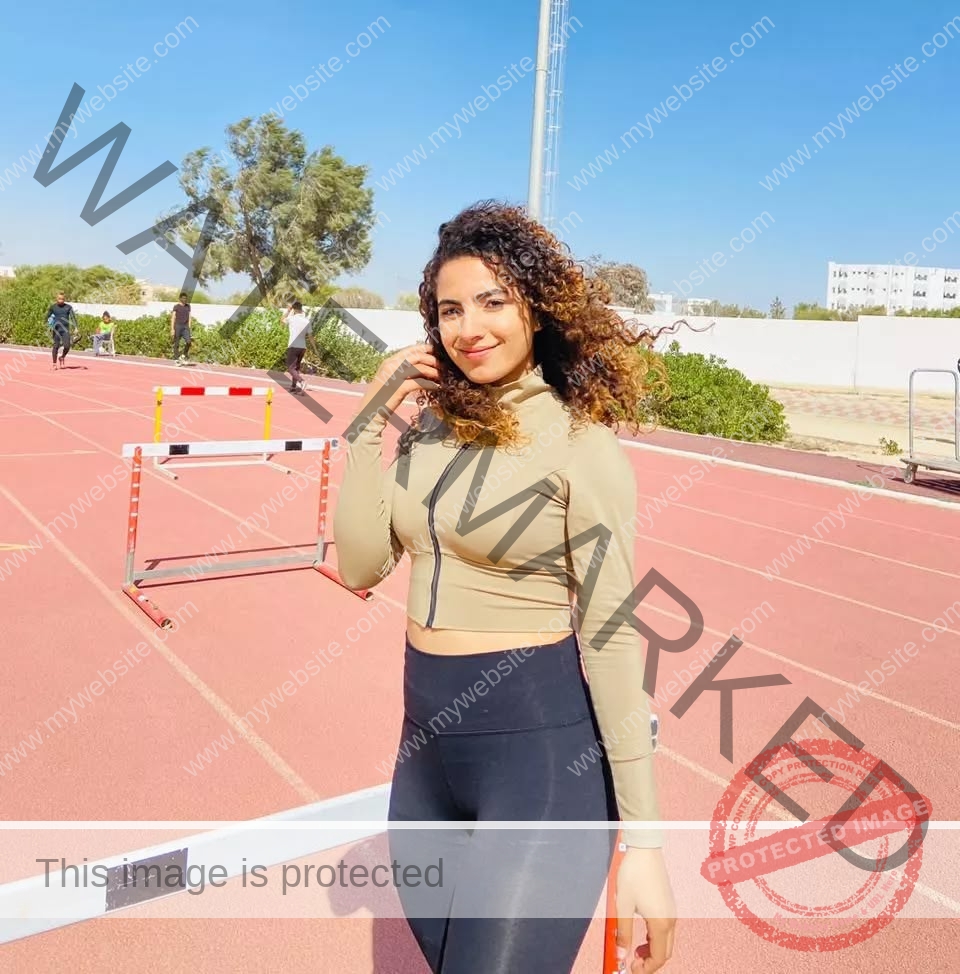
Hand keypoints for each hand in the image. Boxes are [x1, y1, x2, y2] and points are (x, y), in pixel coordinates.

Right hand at [355, 342, 438, 424]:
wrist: (369, 412)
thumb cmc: (382, 397)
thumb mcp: (391, 379)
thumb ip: (403, 371)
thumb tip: (422, 368)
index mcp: (389, 361)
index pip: (410, 349)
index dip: (426, 349)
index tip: (437, 353)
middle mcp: (391, 365)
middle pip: (417, 356)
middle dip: (432, 360)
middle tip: (443, 366)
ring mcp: (394, 376)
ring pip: (419, 368)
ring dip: (433, 371)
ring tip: (442, 376)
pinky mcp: (398, 388)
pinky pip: (419, 383)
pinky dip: (430, 384)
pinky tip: (436, 387)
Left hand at [616, 847, 676, 972]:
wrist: (645, 849)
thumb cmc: (633, 874)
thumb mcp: (623, 905)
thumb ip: (623, 933)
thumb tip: (621, 955)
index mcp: (661, 923)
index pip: (659, 958)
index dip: (646, 969)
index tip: (630, 969)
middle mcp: (670, 920)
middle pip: (665, 953)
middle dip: (650, 962)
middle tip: (631, 962)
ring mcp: (672, 912)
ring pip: (666, 942)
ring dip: (652, 950)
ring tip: (633, 949)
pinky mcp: (669, 904)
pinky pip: (666, 930)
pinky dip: (655, 939)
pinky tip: (641, 933)